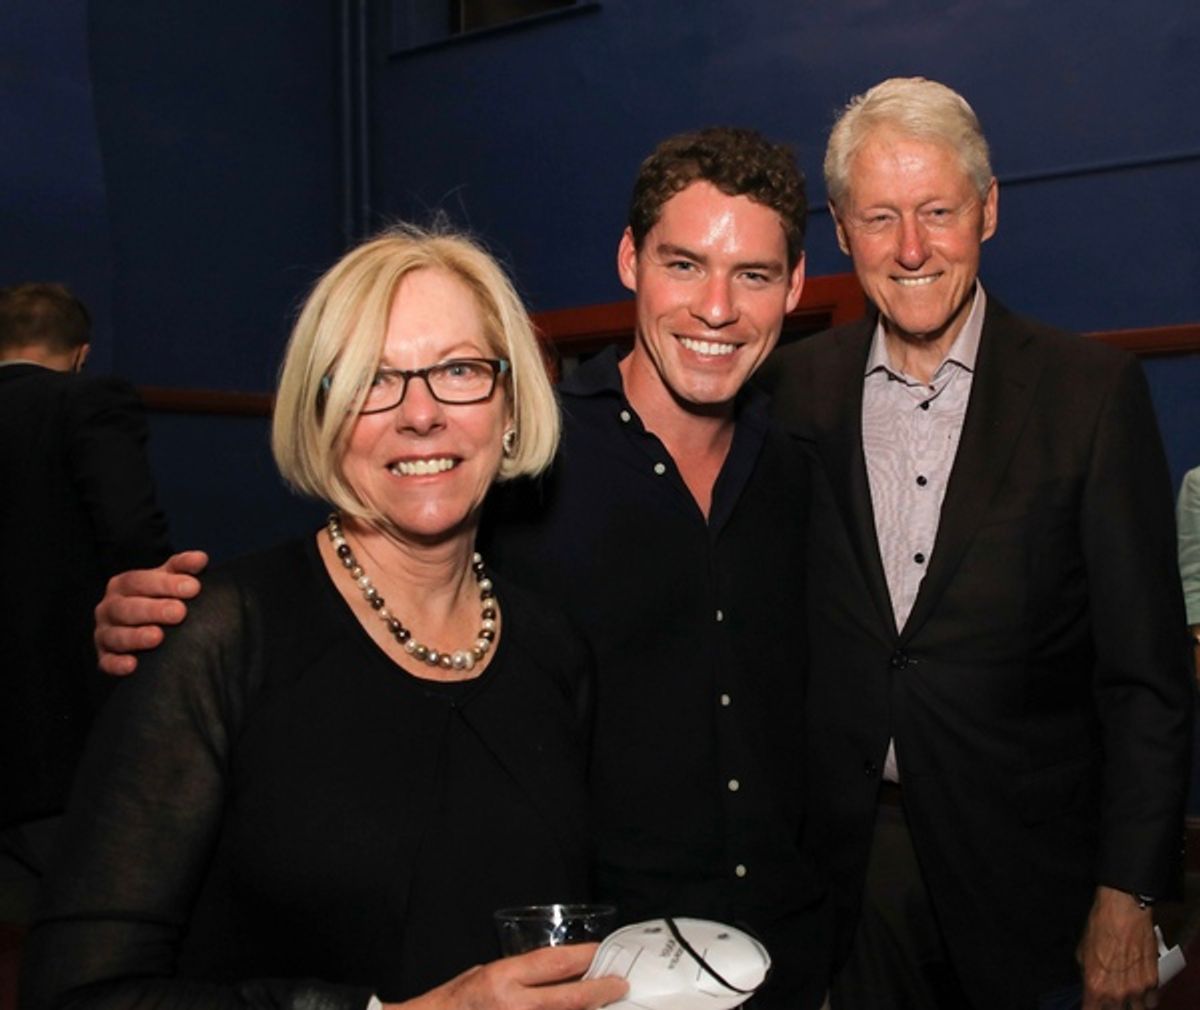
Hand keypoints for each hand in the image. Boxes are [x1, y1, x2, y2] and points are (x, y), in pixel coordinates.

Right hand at [95, 550, 208, 675]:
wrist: (145, 626)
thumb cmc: (161, 598)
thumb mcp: (170, 579)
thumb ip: (183, 567)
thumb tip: (201, 558)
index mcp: (124, 584)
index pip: (140, 581)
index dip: (166, 583)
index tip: (193, 587)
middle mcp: (109, 607)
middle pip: (127, 607)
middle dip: (153, 610)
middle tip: (180, 612)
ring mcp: (105, 633)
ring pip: (115, 635)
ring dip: (136, 637)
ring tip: (158, 637)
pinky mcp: (105, 657)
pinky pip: (107, 662)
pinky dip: (117, 665)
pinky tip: (133, 665)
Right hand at [389, 943, 626, 1009]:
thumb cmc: (454, 1001)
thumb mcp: (484, 974)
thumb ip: (519, 975)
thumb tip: (555, 972)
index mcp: (502, 979)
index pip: (555, 963)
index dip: (585, 956)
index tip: (602, 952)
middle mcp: (513, 1006)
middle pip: (571, 999)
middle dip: (601, 991)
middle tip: (619, 985)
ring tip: (604, 1005)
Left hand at [1077, 885, 1157, 1009]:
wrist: (1124, 910)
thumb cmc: (1101, 926)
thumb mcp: (1082, 951)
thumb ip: (1087, 974)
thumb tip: (1090, 983)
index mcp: (1096, 985)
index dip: (1090, 1008)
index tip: (1091, 1005)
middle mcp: (1117, 992)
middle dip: (1110, 1007)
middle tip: (1107, 999)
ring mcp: (1137, 989)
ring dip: (1129, 1005)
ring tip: (1124, 996)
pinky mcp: (1153, 982)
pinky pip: (1150, 1001)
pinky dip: (1145, 999)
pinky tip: (1138, 991)